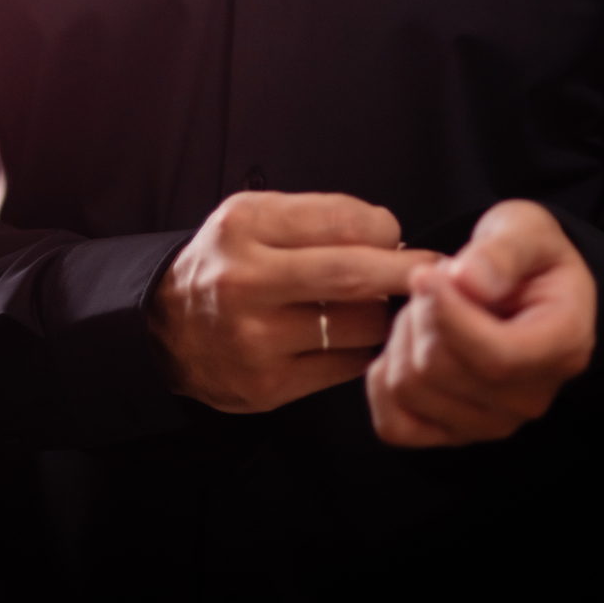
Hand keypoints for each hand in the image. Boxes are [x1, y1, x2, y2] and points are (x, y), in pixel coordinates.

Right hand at [148, 190, 437, 413]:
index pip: (340, 220)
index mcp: (244, 226)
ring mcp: (256, 339)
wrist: (166, 329)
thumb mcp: (253, 217)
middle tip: (436, 269)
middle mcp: (246, 281)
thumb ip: (316, 218)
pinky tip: (353, 336)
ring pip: (358, 325)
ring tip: (376, 303)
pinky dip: (362, 349)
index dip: (383, 227)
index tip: (396, 234)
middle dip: (406, 269)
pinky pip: (346, 365)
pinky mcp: (268, 385)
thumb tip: (390, 233)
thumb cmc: (226, 264)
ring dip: (382, 312)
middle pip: (352, 274)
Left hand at [365, 200, 595, 447]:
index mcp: (562, 347)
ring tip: (428, 308)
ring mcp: (493, 423)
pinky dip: (384, 380)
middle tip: (435, 282)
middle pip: (441, 371)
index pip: (496, 358)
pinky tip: (405, 343)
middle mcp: (532, 397)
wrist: (525, 281)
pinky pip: (395, 423)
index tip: (426, 273)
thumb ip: (502, 251)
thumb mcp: (524, 229)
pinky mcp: (454, 432)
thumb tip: (470, 283)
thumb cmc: (527, 254)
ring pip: (410, 390)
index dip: (447, 315)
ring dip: (404, 337)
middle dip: (420, 314)